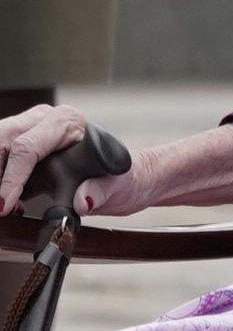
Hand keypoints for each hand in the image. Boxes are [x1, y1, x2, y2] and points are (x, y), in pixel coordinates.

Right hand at [0, 104, 134, 216]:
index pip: (27, 146)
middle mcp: (41, 122)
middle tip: (1, 208)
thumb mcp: (120, 185)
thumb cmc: (123, 177)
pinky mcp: (19, 152)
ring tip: (9, 208)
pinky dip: (1, 185)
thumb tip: (84, 201)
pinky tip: (11, 205)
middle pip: (2, 145)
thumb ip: (102, 191)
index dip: (12, 177)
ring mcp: (27, 134)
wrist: (124, 180)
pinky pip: (0, 166)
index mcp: (66, 122)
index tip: (5, 204)